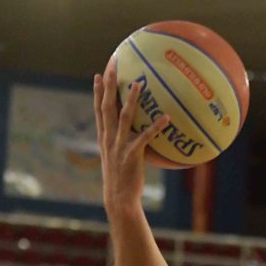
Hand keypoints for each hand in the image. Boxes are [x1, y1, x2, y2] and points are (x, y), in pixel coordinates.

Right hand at [93, 62, 169, 209]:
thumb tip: (136, 132)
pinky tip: (166, 117)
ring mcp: (119, 146)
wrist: (119, 198)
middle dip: (109, 85)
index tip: (99, 74)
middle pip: (106, 107)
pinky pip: (145, 137)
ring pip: (124, 118)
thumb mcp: (118, 156)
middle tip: (112, 66)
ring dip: (131, 100)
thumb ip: (123, 142)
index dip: (98, 91)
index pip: (99, 109)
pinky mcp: (132, 155)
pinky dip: (156, 127)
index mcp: (104, 137)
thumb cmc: (122, 178)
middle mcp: (108, 138)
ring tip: (139, 84)